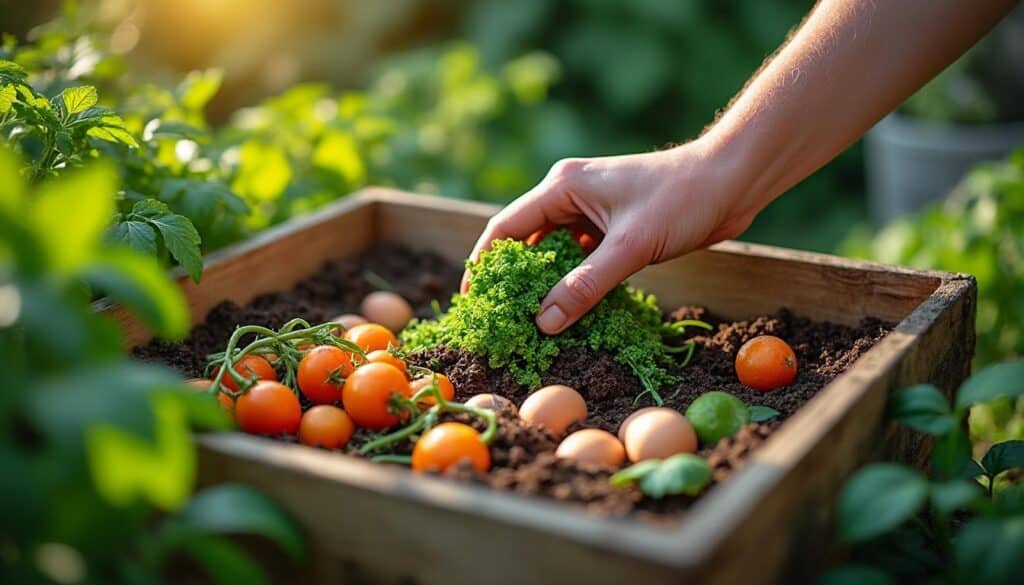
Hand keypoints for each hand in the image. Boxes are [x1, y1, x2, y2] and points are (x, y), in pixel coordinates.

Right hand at [462, 138, 759, 334]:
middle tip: (501, 317)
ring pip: (554, 252)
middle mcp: (569, 194)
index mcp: (562, 186)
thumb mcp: (629, 247)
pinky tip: (571, 308)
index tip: (472, 299)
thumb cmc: (681, 199)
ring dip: (545, 282)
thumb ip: (585, 285)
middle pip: (525, 241)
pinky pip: (581, 257)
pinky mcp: (613, 226)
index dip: (483, 264)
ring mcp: (592, 210)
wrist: (733, 180)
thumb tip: (544, 322)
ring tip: (531, 320)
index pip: (506, 228)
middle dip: (513, 278)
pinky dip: (573, 280)